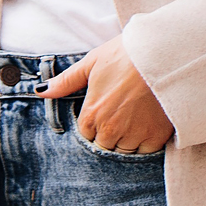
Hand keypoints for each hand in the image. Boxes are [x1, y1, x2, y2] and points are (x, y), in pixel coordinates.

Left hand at [38, 35, 173, 153]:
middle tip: (123, 114)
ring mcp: (133, 136)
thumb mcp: (92, 62)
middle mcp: (109, 131)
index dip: (95, 124)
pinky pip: (145, 152)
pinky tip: (149, 124)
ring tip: (137, 117)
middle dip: (110, 135)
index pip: (86, 135)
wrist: (164, 53)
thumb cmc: (126, 54)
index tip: (107, 111)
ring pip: (124, 151)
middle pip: (104, 146)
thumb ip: (66, 82)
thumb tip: (41, 91)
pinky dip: (146, 143)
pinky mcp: (155, 137)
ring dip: (128, 140)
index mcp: (90, 115)